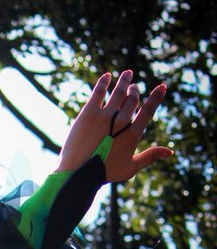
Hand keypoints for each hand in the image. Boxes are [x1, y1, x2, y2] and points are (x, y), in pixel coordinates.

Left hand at [56, 70, 172, 181]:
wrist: (77, 173)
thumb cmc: (105, 173)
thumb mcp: (131, 168)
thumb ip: (150, 157)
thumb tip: (170, 152)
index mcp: (132, 135)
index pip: (148, 111)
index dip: (156, 97)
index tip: (162, 87)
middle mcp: (120, 122)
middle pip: (132, 99)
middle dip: (135, 91)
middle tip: (134, 87)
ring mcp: (104, 116)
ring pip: (118, 92)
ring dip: (124, 81)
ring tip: (127, 74)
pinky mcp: (88, 113)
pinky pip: (99, 92)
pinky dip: (104, 82)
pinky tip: (107, 76)